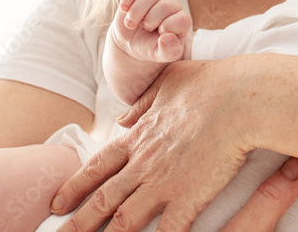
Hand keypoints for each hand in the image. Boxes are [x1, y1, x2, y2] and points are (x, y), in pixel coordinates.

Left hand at [52, 60, 253, 230]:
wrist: (240, 98)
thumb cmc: (211, 84)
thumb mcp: (170, 81)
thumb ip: (144, 101)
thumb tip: (124, 117)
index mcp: (139, 136)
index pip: (97, 167)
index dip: (74, 187)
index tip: (57, 203)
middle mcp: (144, 163)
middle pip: (102, 199)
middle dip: (77, 223)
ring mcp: (164, 182)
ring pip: (125, 220)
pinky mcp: (189, 196)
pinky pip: (168, 230)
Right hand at [113, 0, 192, 62]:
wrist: (131, 40)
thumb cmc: (150, 47)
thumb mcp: (160, 54)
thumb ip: (169, 51)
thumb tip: (166, 38)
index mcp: (182, 21)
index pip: (182, 19)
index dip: (168, 28)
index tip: (159, 35)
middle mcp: (172, 5)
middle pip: (165, 5)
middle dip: (151, 20)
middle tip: (144, 29)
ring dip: (136, 11)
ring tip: (131, 23)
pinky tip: (124, 9)